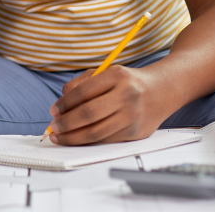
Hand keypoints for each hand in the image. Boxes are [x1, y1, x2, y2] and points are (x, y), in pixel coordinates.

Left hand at [46, 65, 172, 144]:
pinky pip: (106, 140)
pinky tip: (77, 139)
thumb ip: (80, 84)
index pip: (83, 92)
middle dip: (66, 123)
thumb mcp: (105, 73)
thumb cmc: (126, 82)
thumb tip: (60, 107)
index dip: (64, 104)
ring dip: (73, 137)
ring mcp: (133, 115)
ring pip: (96, 132)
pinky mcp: (136, 133)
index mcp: (117, 76)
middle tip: (53, 127)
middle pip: (88, 114)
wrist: (161, 91)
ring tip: (60, 137)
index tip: (53, 110)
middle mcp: (127, 95)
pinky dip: (88, 142)